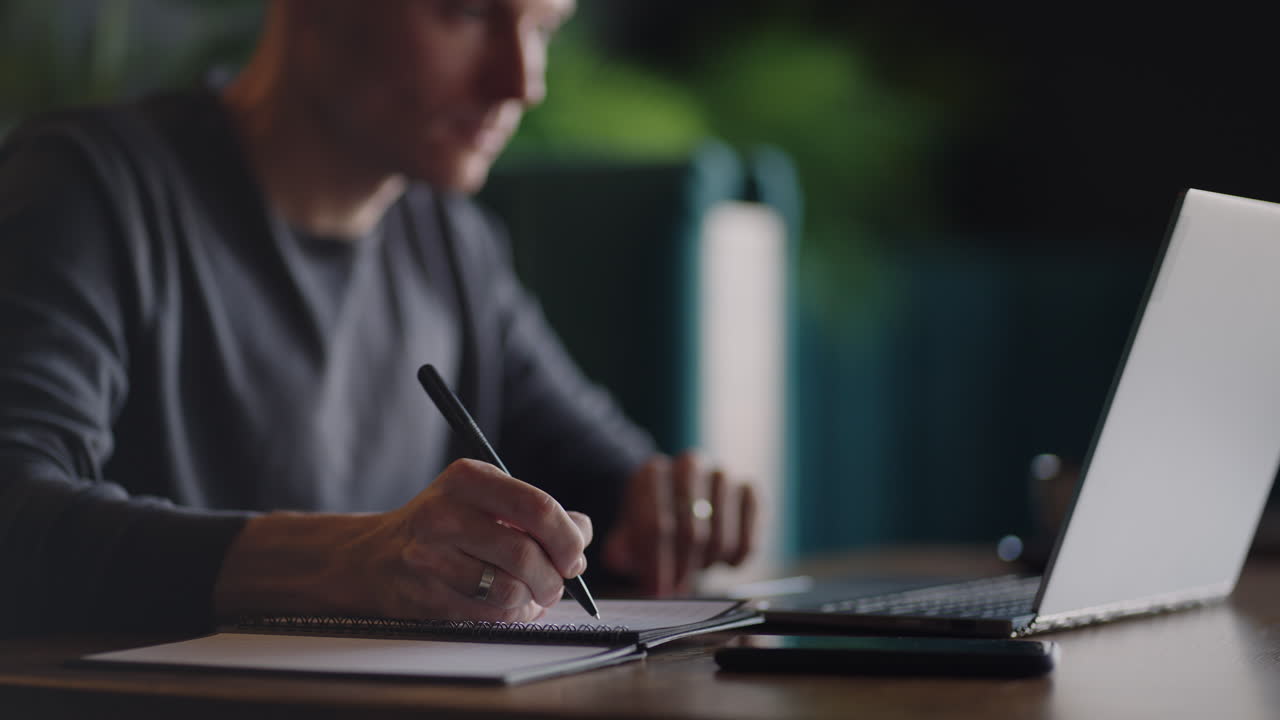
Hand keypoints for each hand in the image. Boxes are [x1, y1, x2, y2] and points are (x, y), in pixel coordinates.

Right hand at [215, 459, 591, 623]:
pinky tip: (507, 607)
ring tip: (530, 595)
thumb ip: (539, 512)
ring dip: (532, 601)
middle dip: (554, 578)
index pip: (537, 507)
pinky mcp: (423, 593)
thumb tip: (582, 532)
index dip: (567, 538)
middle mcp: (444, 512)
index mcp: (468, 478)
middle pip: (526, 554)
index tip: (575, 556)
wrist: (373, 556)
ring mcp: (429, 555)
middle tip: (558, 584)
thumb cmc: (447, 526)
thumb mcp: (488, 500)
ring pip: (509, 590)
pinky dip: (509, 617)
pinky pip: (487, 615)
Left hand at [602, 451, 755, 595]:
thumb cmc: (655, 522)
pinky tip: (721, 561)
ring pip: (720, 540)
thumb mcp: (630, 533)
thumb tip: (618, 559)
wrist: (682, 503)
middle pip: (691, 533)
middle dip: (681, 570)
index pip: (657, 525)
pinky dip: (734, 561)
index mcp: (653, 472)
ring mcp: (723, 476)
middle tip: (674, 592)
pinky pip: (748, 542)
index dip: (657, 564)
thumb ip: (621, 547)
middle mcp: (690, 465)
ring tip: (693, 569)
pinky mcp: (751, 491)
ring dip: (705, 565)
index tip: (656, 590)